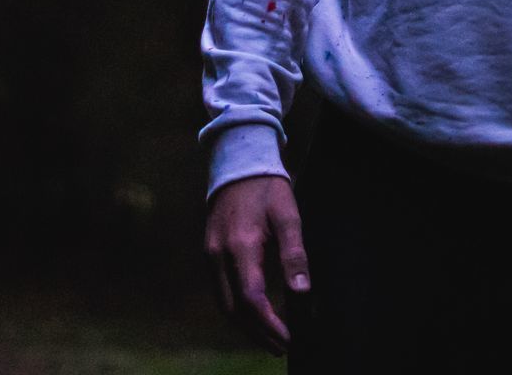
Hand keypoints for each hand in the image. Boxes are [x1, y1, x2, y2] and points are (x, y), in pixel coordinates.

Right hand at [205, 175, 310, 356]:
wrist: (239, 164)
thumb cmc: (269, 189)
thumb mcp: (288, 215)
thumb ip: (294, 254)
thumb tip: (302, 292)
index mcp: (240, 245)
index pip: (252, 299)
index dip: (269, 324)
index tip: (289, 338)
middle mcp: (218, 256)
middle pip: (234, 310)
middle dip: (257, 333)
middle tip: (281, 347)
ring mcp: (210, 256)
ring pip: (224, 305)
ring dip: (245, 326)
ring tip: (269, 338)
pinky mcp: (209, 255)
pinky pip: (220, 292)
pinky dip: (236, 310)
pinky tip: (253, 315)